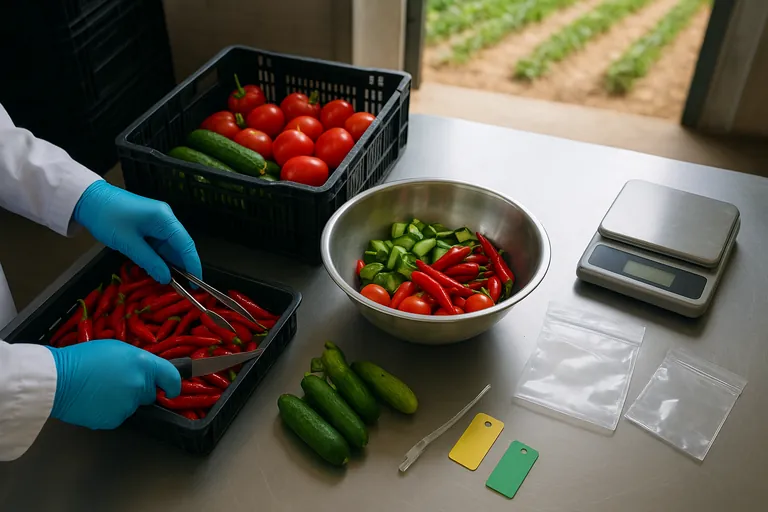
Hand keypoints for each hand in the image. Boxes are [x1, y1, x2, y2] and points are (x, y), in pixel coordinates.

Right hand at [46, 340, 180, 428]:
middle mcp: (140, 385)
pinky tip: (95, 401)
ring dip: (123, 400)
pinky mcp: (115, 419)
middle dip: (139, 389)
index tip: (172, 389)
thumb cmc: (84, 358)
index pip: (171, 377)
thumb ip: (138, 362)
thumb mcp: (118, 349)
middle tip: (118, 382)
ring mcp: (128, 404)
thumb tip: (148, 373)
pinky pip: (118, 415)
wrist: (58, 379)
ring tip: (101, 390)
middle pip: (149, 393)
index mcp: (143, 364)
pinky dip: (110, 410)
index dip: (173, 384)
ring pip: (133, 405)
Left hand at [73, 181, 201, 283]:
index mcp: (165, 219)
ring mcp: (157, 221)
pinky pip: (159, 244)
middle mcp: (166, 219)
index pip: (186, 244)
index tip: (197, 283)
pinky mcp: (148, 225)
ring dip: (169, 264)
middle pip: (180, 246)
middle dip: (182, 267)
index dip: (193, 265)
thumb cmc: (108, 218)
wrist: (88, 199)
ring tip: (171, 283)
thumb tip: (166, 278)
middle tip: (183, 288)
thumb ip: (150, 262)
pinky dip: (159, 258)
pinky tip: (158, 270)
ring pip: (169, 247)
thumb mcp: (129, 243)